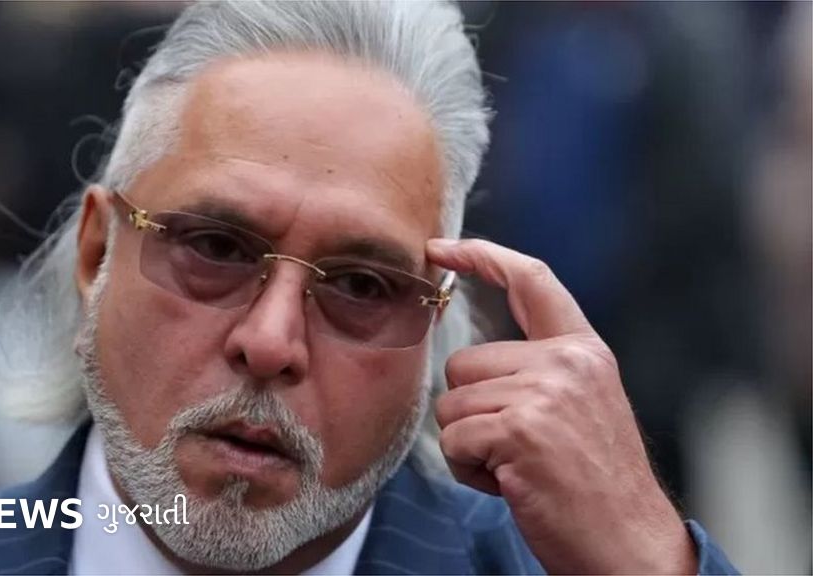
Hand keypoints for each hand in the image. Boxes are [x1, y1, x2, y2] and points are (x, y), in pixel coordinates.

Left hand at [427, 238, 696, 574]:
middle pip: (463, 364)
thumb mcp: (580, 407)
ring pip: (451, 404)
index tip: (440, 247)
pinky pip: (454, 440)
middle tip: (518, 450)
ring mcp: (545, 393)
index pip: (531, 280)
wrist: (629, 546)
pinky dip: (470, 470)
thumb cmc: (594, 486)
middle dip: (472, 411)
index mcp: (584, 350)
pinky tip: (513, 485)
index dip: (482, 256)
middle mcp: (567, 362)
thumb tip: (472, 363)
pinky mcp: (521, 429)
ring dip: (470, 444)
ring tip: (519, 468)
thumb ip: (539, 372)